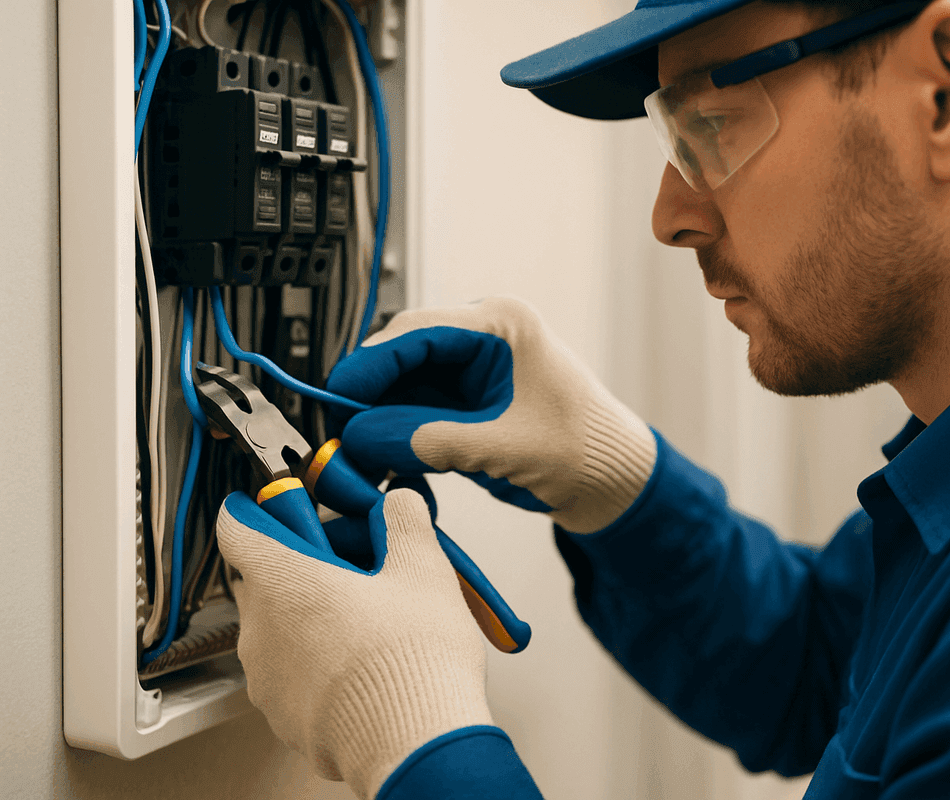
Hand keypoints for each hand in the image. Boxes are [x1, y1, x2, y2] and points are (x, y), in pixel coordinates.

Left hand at [217, 488, 493, 799]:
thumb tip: (397, 505)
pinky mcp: (283, 715)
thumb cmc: (411, 660)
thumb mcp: (423, 567)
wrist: (414, 742)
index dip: (258, 509)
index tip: (279, 506)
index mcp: (284, 579)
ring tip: (373, 620)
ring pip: (280, 627)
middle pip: (268, 577)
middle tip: (359, 567)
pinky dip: (320, 662)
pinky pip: (293, 673)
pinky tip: (367, 661)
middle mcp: (261, 628)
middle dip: (308, 566)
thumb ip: (403, 520)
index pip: (238, 525)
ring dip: (315, 616)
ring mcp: (267, 677)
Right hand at [326, 296, 656, 533]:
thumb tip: (359, 436)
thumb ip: (426, 438)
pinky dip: (398, 433)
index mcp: (502, 325)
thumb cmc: (582, 452)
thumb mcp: (499, 446)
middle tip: (341, 434)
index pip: (415, 332)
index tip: (337, 399)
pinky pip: (417, 408)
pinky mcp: (467, 400)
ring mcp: (474, 368)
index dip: (369, 366)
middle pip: (402, 355)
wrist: (613, 482)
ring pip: (404, 385)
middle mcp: (484, 337)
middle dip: (370, 396)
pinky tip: (385, 460)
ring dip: (380, 418)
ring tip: (360, 456)